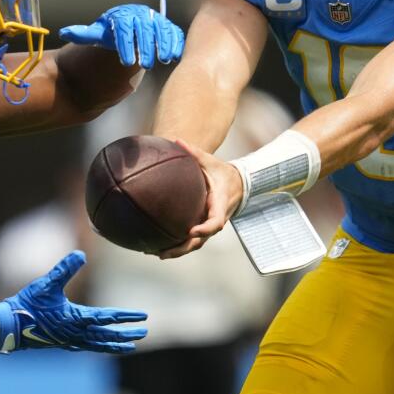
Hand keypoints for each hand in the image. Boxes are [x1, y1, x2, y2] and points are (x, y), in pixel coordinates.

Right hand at [0, 250, 147, 353]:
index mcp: (75, 318)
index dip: (125, 316)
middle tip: (143, 333)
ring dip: (115, 344)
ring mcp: (70, 340)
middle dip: (126, 334)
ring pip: (98, 344)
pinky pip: (87, 346)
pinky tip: (101, 345)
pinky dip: (99, 346)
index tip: (142, 317)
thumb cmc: (28, 303)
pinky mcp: (63, 342)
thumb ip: (64, 269)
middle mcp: (76, 332)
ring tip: (130, 346)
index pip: (107, 317)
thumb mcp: (47, 283)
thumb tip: (81, 254)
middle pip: (107, 334)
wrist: (10, 326)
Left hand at [59, 3, 183, 68]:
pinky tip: (175, 56)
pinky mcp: (168, 26)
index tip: (126, 62)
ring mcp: (156, 19)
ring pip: (162, 30)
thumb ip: (84, 34)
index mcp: (123, 15)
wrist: (130, 23)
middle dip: (146, 47)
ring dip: (163, 45)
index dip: (125, 45)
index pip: (124, 29)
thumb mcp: (98, 33)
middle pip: (145, 30)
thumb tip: (64, 32)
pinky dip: (176, 43)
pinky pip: (174, 32)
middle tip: (144, 65)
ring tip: (162, 60)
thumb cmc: (112, 31)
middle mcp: (141, 14)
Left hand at [159, 139, 243, 258]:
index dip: (205, 229)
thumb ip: (195, 153)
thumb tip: (176, 141)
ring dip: (177, 251)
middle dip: (182, 248)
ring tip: (155, 253)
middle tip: (162, 253)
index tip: (191, 231)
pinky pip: (191, 240)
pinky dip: (177, 244)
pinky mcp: (203, 226)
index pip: (216, 222)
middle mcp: (215, 219)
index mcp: (220, 205)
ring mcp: (209, 225)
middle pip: (201, 240)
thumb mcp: (211, 162)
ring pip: (194, 244)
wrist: (238, 185)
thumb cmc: (222, 172)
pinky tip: (157, 245)